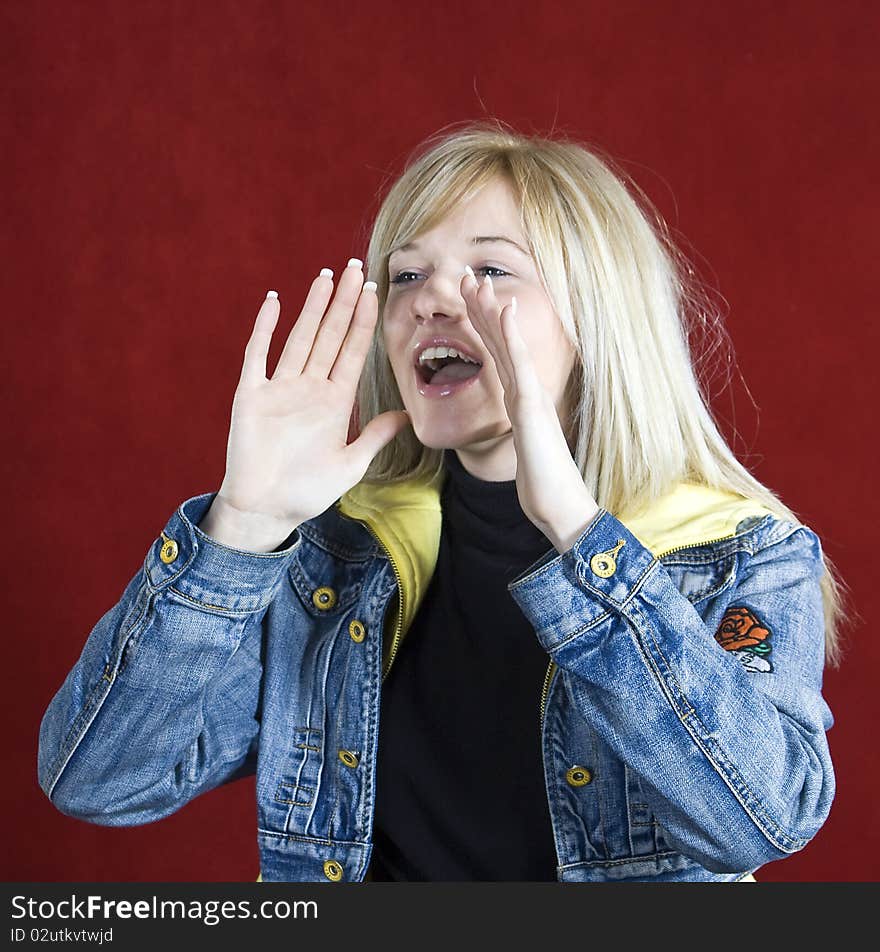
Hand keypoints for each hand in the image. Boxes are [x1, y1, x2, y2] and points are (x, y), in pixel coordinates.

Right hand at [206, 262, 411, 543]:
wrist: (265, 510)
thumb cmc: (307, 492)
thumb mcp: (351, 465)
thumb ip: (375, 436)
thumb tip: (408, 414)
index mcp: (335, 402)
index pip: (353, 352)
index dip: (364, 322)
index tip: (375, 293)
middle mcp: (309, 388)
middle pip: (330, 336)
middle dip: (344, 303)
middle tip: (356, 268)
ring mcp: (279, 388)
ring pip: (300, 337)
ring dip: (313, 307)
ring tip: (327, 276)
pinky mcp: (251, 395)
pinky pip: (257, 355)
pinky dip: (264, 328)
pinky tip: (274, 301)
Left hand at [460, 268, 599, 553]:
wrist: (561, 507)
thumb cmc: (542, 485)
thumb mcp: (522, 451)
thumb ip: (517, 432)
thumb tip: (512, 425)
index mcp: (519, 401)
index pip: (496, 356)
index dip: (483, 325)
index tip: (469, 298)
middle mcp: (526, 392)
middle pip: (500, 342)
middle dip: (483, 308)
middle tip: (468, 276)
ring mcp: (530, 396)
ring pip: (507, 344)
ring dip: (492, 310)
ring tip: (478, 281)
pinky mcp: (531, 408)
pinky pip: (518, 365)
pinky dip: (510, 335)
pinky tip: (504, 308)